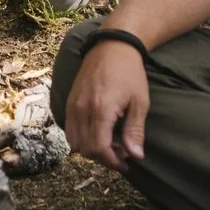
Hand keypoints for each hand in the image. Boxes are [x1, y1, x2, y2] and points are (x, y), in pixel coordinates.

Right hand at [65, 38, 150, 168]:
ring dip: (91, 149)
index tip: (126, 163)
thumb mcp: (140, 102)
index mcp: (101, 110)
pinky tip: (98, 132)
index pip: (98, 148)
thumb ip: (135, 130)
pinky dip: (81, 138)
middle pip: (85, 149)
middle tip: (121, 153)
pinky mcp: (69, 101)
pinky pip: (69, 129)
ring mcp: (73, 104)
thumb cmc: (130, 73)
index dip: (112, 161)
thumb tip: (136, 156)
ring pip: (74, 141)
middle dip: (103, 158)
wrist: (112, 46)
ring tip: (110, 144)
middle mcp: (82, 109)